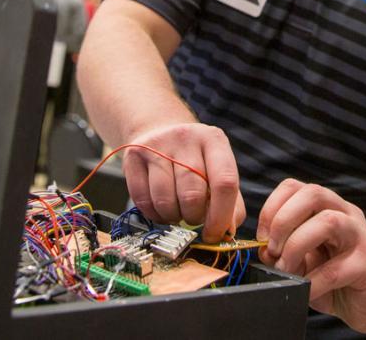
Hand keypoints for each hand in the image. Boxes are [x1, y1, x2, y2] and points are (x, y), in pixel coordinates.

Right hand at [121, 122, 244, 241]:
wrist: (160, 131)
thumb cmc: (195, 160)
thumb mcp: (218, 172)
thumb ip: (231, 203)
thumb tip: (227, 232)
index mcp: (214, 141)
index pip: (224, 182)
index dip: (220, 216)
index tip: (214, 235)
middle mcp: (187, 138)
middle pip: (192, 194)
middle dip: (194, 217)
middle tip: (193, 217)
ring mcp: (158, 145)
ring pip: (165, 200)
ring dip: (172, 217)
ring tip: (177, 212)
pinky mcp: (134, 155)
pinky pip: (142, 200)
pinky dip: (153, 214)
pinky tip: (160, 209)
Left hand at [257, 179, 365, 332]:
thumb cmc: (336, 280)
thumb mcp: (304, 262)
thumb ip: (284, 252)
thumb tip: (263, 251)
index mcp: (328, 208)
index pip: (295, 187)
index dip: (271, 208)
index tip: (261, 237)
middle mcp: (346, 214)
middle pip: (313, 194)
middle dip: (283, 221)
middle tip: (272, 251)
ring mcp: (361, 236)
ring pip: (328, 222)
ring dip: (297, 245)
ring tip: (286, 269)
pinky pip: (335, 269)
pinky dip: (312, 282)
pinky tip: (305, 291)